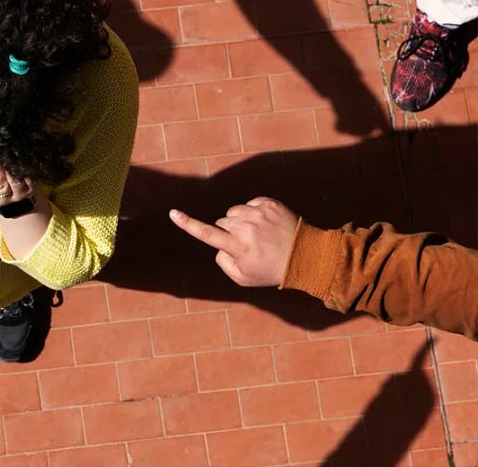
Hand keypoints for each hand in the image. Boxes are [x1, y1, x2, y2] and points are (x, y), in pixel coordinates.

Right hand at [0, 163, 34, 209]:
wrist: (18, 197)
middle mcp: (5, 200)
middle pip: (1, 187)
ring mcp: (18, 196)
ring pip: (15, 184)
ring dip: (11, 173)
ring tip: (8, 162)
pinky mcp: (30, 191)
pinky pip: (29, 183)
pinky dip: (25, 174)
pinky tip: (21, 166)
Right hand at [169, 197, 298, 286]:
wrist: (307, 256)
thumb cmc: (271, 270)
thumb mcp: (244, 278)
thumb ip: (224, 262)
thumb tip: (219, 246)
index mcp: (237, 246)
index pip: (206, 233)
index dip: (186, 223)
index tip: (173, 213)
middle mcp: (245, 227)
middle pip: (221, 222)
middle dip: (228, 232)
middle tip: (248, 245)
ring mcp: (258, 213)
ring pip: (234, 212)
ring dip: (240, 221)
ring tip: (259, 234)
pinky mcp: (269, 203)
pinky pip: (250, 203)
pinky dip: (254, 213)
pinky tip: (267, 226)